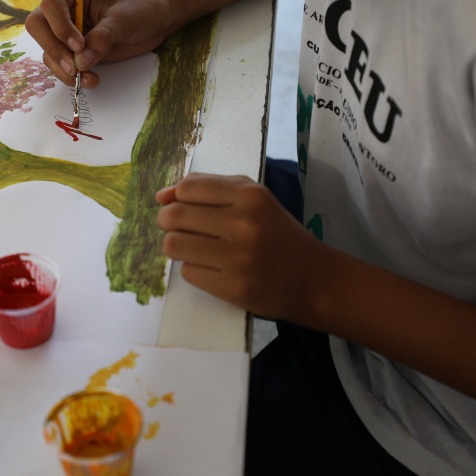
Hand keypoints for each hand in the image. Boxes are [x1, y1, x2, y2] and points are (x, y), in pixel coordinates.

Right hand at [25, 0, 192, 87]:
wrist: (156, 18)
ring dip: (64, 68)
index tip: (79, 45)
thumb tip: (81, 61)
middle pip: (38, 27)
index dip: (59, 26)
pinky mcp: (74, 49)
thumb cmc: (142, 7)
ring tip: (89, 78)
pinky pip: (62, 64)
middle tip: (75, 67)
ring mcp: (67, 30)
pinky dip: (72, 75)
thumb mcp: (124, 19)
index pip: (51, 5)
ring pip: (48, 50)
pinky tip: (92, 79)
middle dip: (54, 49)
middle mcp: (65, 9)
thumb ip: (102, 38)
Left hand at [155, 173, 323, 316]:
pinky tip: (213, 269)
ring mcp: (239, 258)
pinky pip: (188, 272)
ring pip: (174, 245)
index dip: (175, 198)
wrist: (313, 279)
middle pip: (175, 215)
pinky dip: (194, 270)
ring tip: (193, 248)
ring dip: (176, 247)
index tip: (178, 207)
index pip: (188, 188)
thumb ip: (210, 189)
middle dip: (167, 222)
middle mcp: (244, 223)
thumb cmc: (279, 235)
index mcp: (250, 196)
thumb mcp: (254, 200)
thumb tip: (162, 196)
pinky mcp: (233, 287)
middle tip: (177, 229)